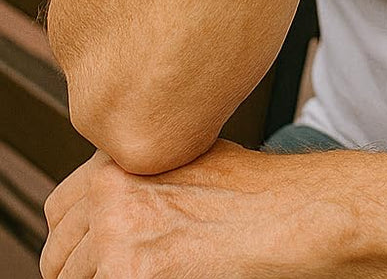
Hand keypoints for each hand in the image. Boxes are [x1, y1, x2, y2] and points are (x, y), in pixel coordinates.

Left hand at [40, 138, 331, 278]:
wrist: (288, 212)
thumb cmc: (255, 191)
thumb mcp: (186, 161)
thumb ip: (140, 182)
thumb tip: (110, 214)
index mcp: (118, 161)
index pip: (58, 212)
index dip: (74, 241)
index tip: (92, 256)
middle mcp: (108, 192)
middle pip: (57, 256)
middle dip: (82, 271)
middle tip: (120, 271)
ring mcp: (114, 235)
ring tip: (153, 272)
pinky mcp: (129, 274)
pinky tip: (163, 276)